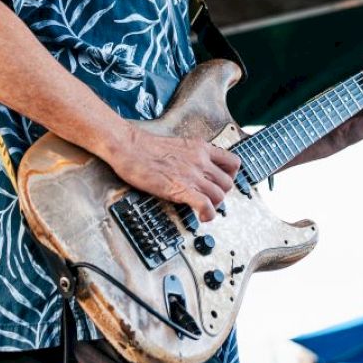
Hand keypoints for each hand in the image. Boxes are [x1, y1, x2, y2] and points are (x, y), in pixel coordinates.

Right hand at [106, 129, 240, 221]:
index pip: (232, 162)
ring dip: (214, 205)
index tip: (221, 182)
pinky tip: (202, 217)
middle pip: (228, 182)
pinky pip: (205, 205)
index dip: (231, 176)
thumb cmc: (146, 147)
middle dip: (221, 193)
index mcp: (201, 148)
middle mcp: (201, 161)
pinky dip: (208, 214)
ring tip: (204, 208)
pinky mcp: (181, 189)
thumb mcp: (179, 144)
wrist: (130, 147)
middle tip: (210, 197)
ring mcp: (192, 175)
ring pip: (220, 195)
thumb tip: (195, 166)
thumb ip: (192, 155)